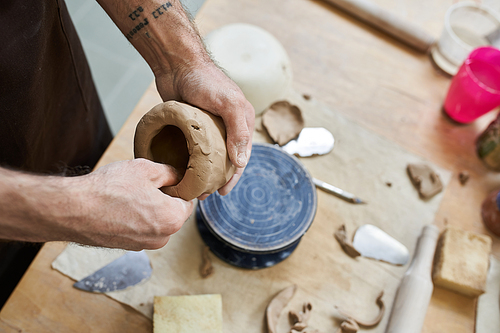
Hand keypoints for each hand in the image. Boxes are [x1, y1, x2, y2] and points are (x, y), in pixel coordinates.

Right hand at [68, 159, 193, 249]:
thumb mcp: (147, 169)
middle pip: (172, 213)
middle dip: (163, 199)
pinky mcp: (128, 247)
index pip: (188, 201)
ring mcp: (144, 245)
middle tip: (142, 185)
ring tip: (128, 195)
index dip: (177, 187)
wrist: (73, 210)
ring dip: (148, 209)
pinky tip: (119, 206)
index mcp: (173, 219)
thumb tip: (179, 177)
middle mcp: (163, 238)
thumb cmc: (110, 189)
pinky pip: (140, 229)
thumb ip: (171, 173)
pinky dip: (134, 218)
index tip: (163, 180)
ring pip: (155, 221)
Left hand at [155, 60, 254, 196]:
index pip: (242, 155)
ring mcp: (208, 126)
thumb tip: (241, 163)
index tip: (223, 192)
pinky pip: (192, 147)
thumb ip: (238, 131)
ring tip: (193, 188)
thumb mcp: (228, 104)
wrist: (177, 64)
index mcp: (241, 121)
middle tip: (205, 195)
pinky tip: (183, 171)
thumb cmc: (205, 81)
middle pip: (226, 159)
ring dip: (203, 172)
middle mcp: (227, 125)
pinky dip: (190, 160)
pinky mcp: (191, 124)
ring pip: (209, 155)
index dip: (234, 176)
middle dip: (218, 179)